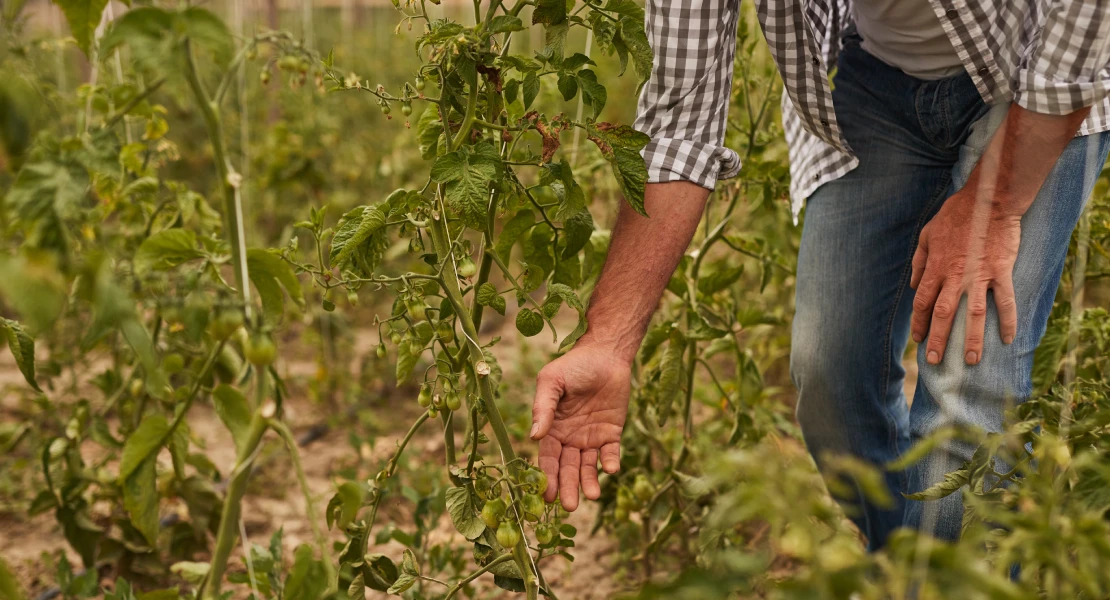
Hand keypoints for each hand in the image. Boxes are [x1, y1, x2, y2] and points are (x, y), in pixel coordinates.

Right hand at [529, 343, 630, 510]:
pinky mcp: (612, 433)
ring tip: (592, 496)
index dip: (546, 477)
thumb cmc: (573, 366)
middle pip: (567, 469)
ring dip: (589, 482)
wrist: (605, 353)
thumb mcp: (552, 383)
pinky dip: (610, 463)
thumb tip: (534, 437)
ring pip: (588, 466)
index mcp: (552, 428)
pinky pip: (610, 453)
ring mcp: (591, 437)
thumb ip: (543, 408)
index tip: (545, 496)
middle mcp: (570, 438)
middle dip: (568, 487)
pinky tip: (610, 470)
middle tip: (570, 506)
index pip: (548, 459)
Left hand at [910, 191, 1020, 365]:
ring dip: (970, 339)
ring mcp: (978, 275)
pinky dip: (1007, 320)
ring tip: (970, 360)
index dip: (918, 323)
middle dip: (937, 339)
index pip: (922, 302)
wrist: (989, 200)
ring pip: (973, 314)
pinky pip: (1005, 301)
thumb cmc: (956, 215)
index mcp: (936, 268)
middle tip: (934, 360)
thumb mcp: (927, 234)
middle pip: (942, 314)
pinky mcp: (1001, 271)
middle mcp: (954, 276)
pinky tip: (1007, 339)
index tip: (917, 339)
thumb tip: (913, 284)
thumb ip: (919, 261)